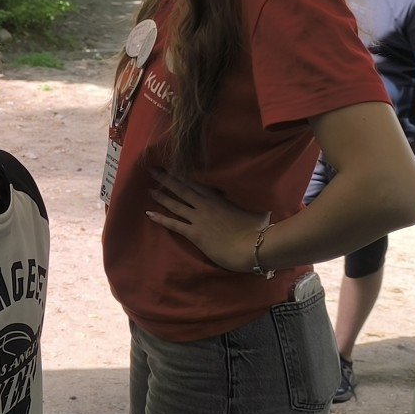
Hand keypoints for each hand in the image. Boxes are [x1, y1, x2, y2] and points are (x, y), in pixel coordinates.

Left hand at [146, 169, 266, 271]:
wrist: (252, 247)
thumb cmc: (258, 230)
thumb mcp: (258, 210)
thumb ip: (254, 202)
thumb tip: (265, 196)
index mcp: (219, 198)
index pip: (197, 182)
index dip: (183, 174)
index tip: (172, 166)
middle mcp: (206, 205)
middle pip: (182, 188)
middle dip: (166, 178)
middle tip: (152, 170)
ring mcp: (199, 218)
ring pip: (175, 204)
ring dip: (161, 196)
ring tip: (149, 189)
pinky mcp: (195, 234)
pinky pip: (174, 224)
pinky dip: (161, 218)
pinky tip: (149, 214)